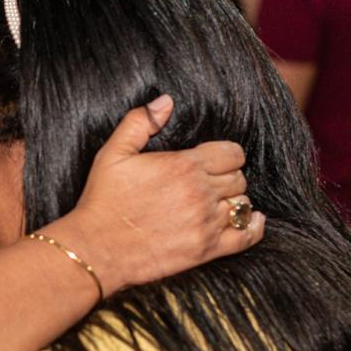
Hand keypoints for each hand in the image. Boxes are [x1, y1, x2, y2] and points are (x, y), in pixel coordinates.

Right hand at [50, 95, 264, 295]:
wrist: (97, 249)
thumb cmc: (103, 201)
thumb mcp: (113, 153)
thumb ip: (139, 122)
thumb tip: (166, 101)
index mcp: (183, 166)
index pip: (231, 153)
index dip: (227, 154)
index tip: (217, 160)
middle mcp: (200, 192)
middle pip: (238, 178)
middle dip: (229, 177)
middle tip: (212, 182)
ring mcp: (206, 222)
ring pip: (242, 204)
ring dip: (234, 200)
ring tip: (221, 202)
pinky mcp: (206, 249)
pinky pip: (246, 236)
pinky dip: (253, 226)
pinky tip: (250, 220)